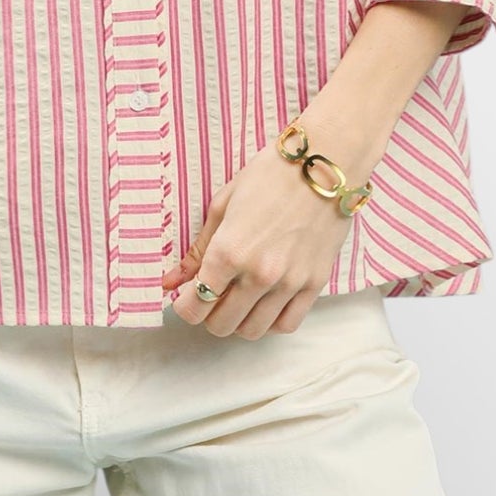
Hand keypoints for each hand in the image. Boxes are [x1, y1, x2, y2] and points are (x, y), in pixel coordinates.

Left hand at [158, 139, 361, 338]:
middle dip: (208, 314)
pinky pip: (287, 325)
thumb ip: (198, 249)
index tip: (187, 296)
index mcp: (229, 251)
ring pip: (252, 331)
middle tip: (212, 295)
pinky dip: (270, 322)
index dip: (184, 306)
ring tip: (238, 298)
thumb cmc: (270, 175)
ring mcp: (289, 283)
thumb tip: (170, 281)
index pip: (194, 306)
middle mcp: (258, 274)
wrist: (324, 164)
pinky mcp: (315, 284)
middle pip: (221, 325)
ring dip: (238, 321)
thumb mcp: (224, 205)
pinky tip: (265, 303)